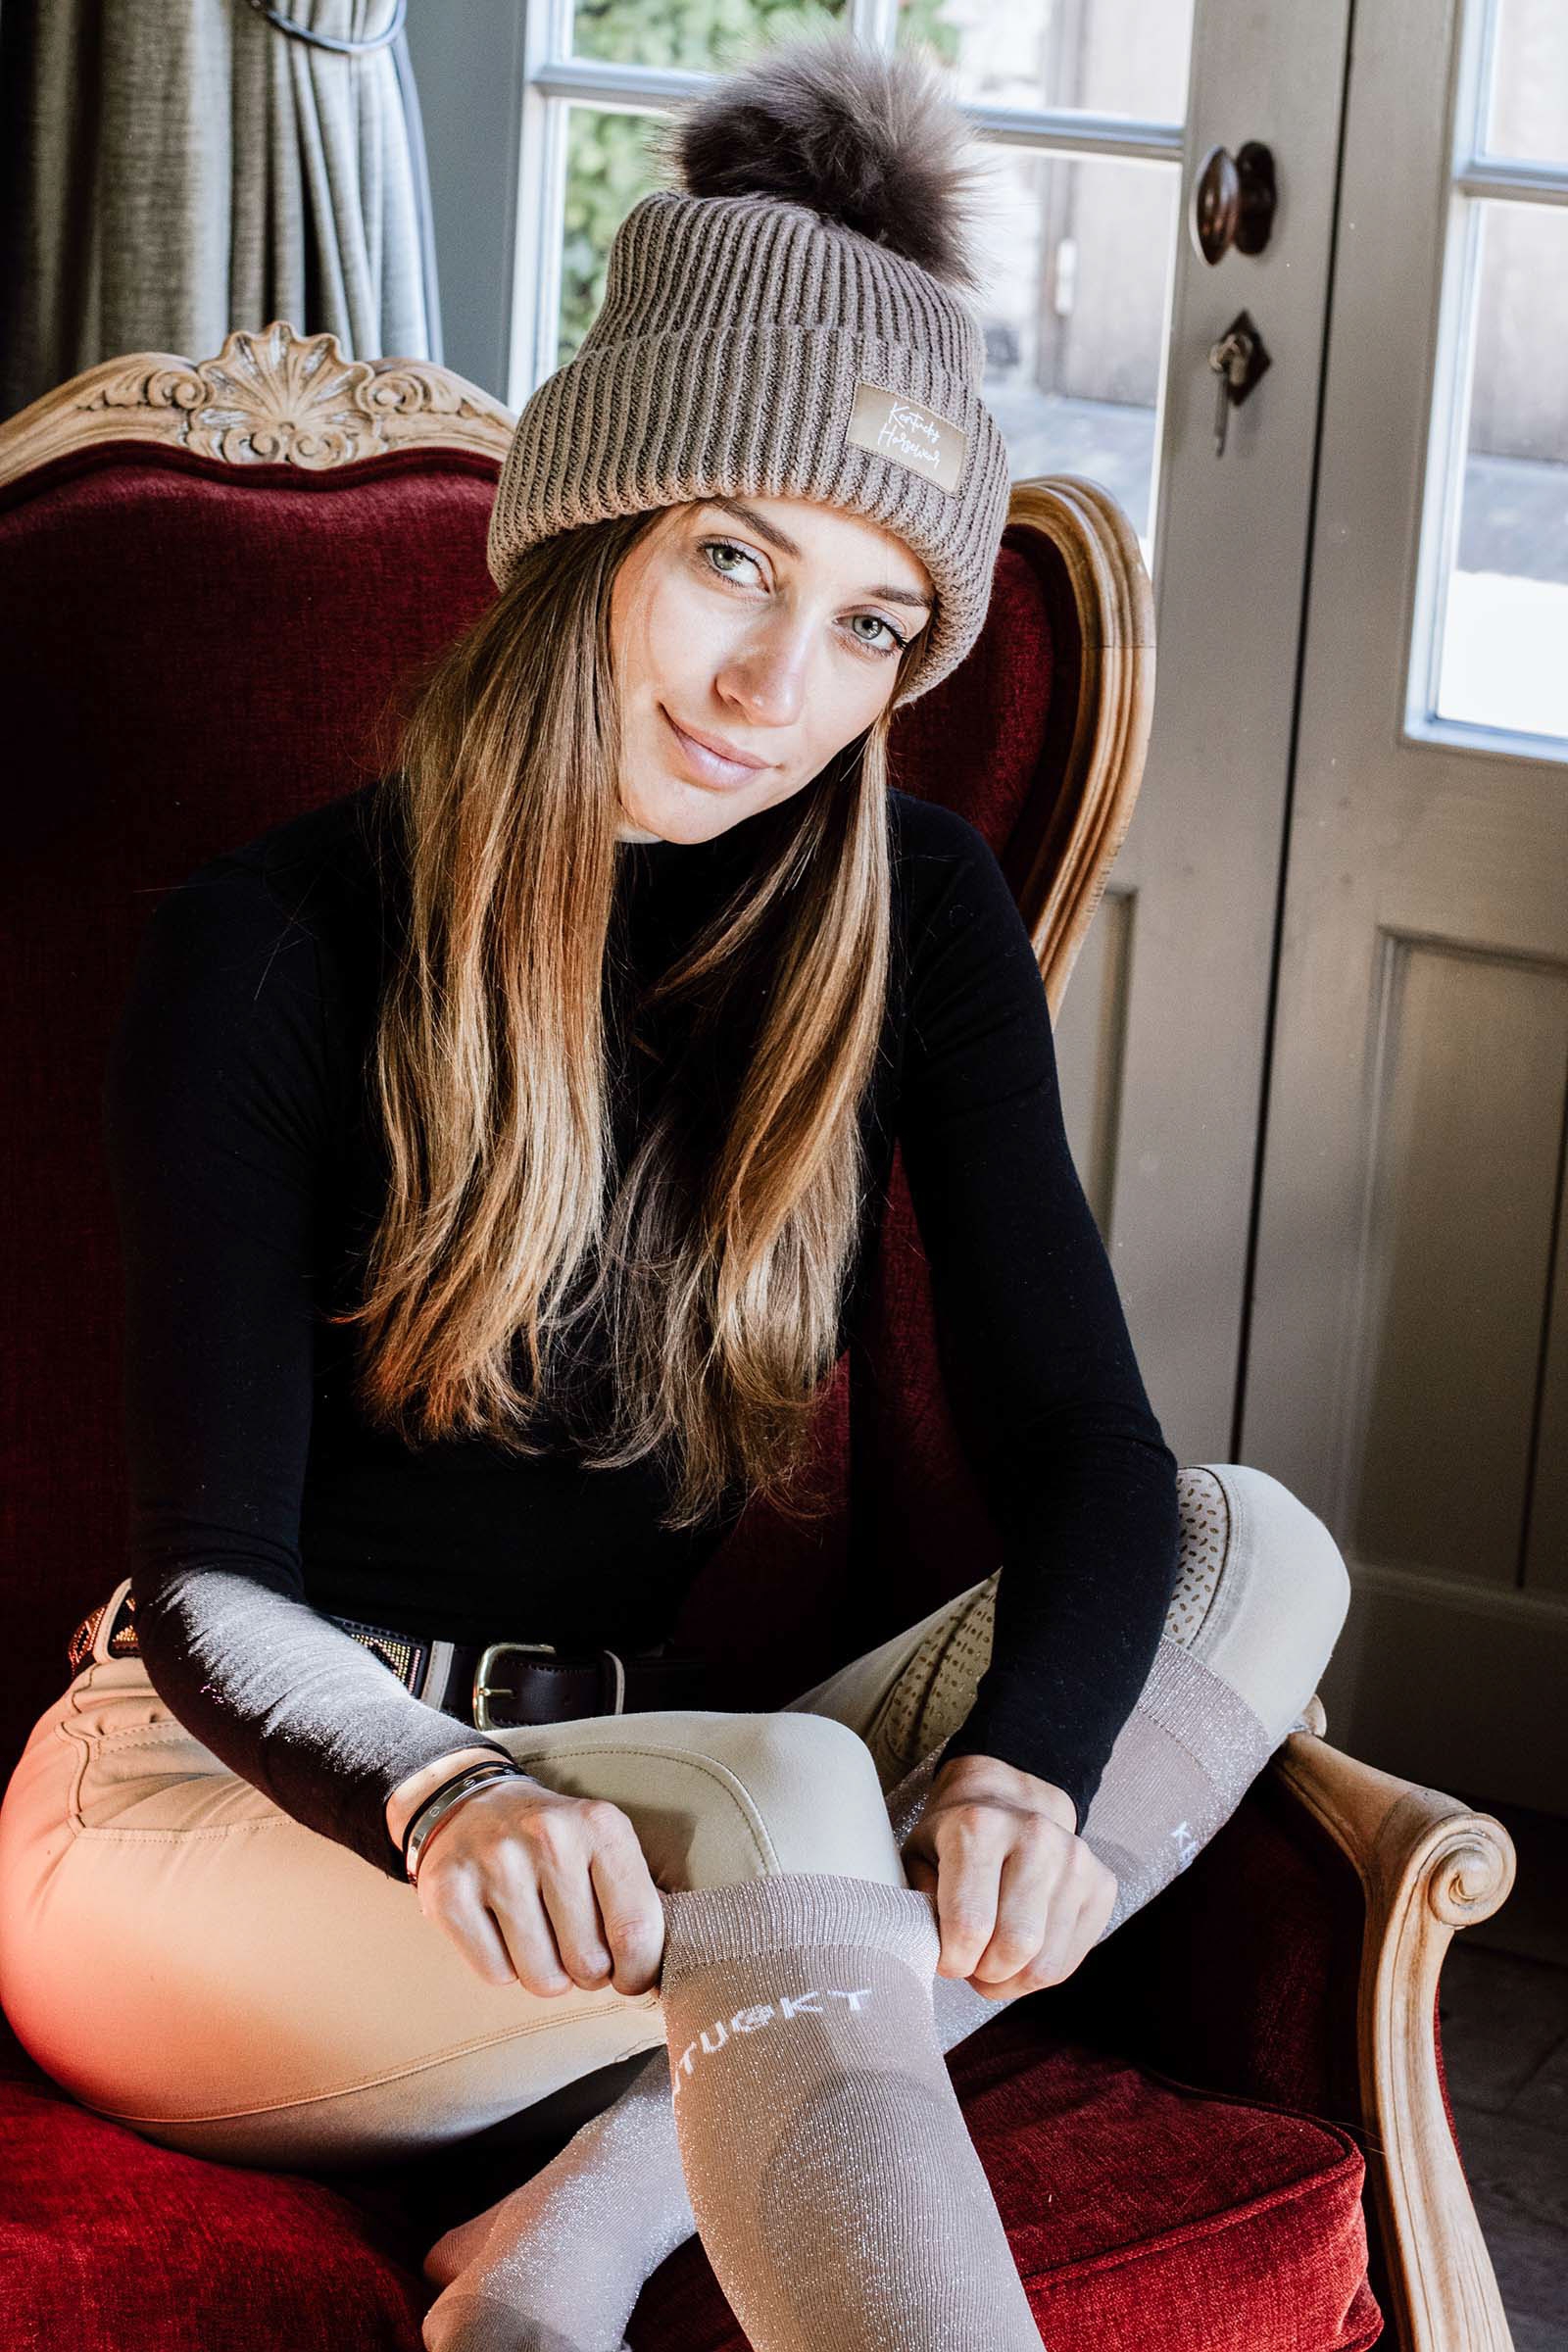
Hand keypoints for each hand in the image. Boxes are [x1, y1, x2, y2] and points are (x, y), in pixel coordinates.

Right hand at [412, 1774, 666, 1999]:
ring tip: (540, 1936)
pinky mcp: (449, 1890)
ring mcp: (495, 1862)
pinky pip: (495, 1974)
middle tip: (575, 1946)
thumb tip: (650, 1978)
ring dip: (546, 1973)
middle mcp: (549, 1837)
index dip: (637, 1971)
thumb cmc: (555, 1844)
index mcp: (601, 1826)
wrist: (471, 1805)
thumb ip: (636, 1905)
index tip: (628, 1976)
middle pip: (588, 1963)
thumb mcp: (605, 1849)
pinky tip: (501, 1929)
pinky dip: (504, 1967)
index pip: (636, 1930)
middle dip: (588, 1972)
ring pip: (542, 1977)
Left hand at [900, 1752, 1114, 1998]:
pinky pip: (1068, 1963)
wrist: (1009, 1801)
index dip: (953, 1961)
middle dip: (985, 1975)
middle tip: (971, 1965)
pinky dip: (1039, 1974)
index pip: (970, 1925)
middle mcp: (1035, 1837)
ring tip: (993, 1961)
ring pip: (1045, 1965)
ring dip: (1012, 1981)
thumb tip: (929, 1950)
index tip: (946, 1960)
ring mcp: (1075, 1860)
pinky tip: (1022, 1953)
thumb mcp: (917, 1858)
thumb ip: (916, 1903)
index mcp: (980, 1827)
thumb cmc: (956, 1838)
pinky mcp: (1101, 1884)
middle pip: (1015, 1948)